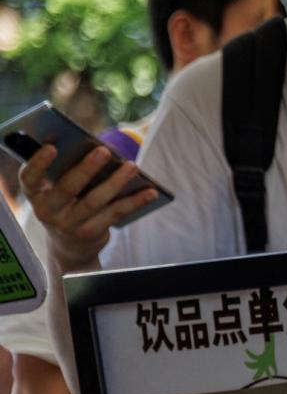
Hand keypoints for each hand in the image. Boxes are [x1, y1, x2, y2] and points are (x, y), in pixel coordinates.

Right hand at [20, 144, 150, 270]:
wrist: (69, 246)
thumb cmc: (65, 205)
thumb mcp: (57, 190)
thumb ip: (65, 171)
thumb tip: (92, 146)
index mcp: (35, 194)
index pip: (28, 177)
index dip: (38, 162)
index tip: (52, 147)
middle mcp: (47, 211)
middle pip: (67, 188)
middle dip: (87, 168)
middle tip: (104, 150)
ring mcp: (68, 225)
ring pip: (94, 201)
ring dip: (115, 182)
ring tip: (132, 165)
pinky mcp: (90, 233)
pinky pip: (115, 214)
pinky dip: (134, 201)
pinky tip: (151, 192)